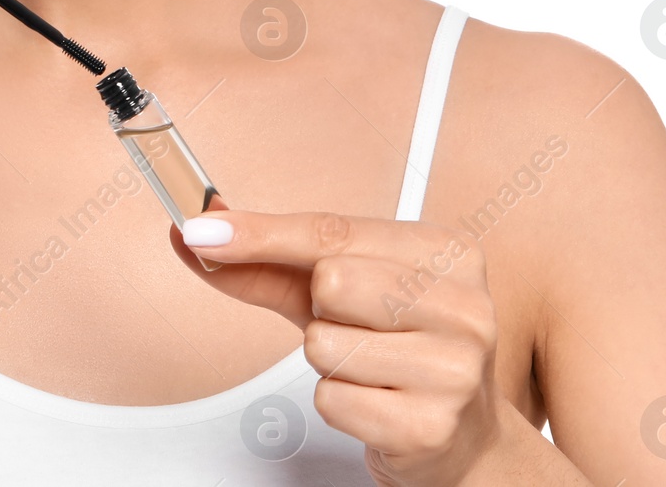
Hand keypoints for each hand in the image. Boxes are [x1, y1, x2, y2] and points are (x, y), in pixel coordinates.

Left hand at [169, 210, 504, 486]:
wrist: (462, 435)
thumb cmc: (396, 346)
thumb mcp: (339, 293)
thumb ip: (269, 260)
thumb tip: (202, 230)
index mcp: (446, 253)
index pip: (333, 232)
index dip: (260, 232)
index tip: (202, 229)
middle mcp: (464, 305)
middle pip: (329, 282)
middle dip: (319, 310)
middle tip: (357, 328)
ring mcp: (454, 370)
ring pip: (324, 345)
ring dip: (326, 361)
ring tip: (369, 368)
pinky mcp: (430, 427)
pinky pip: (331, 400)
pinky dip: (336, 404)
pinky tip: (375, 402)